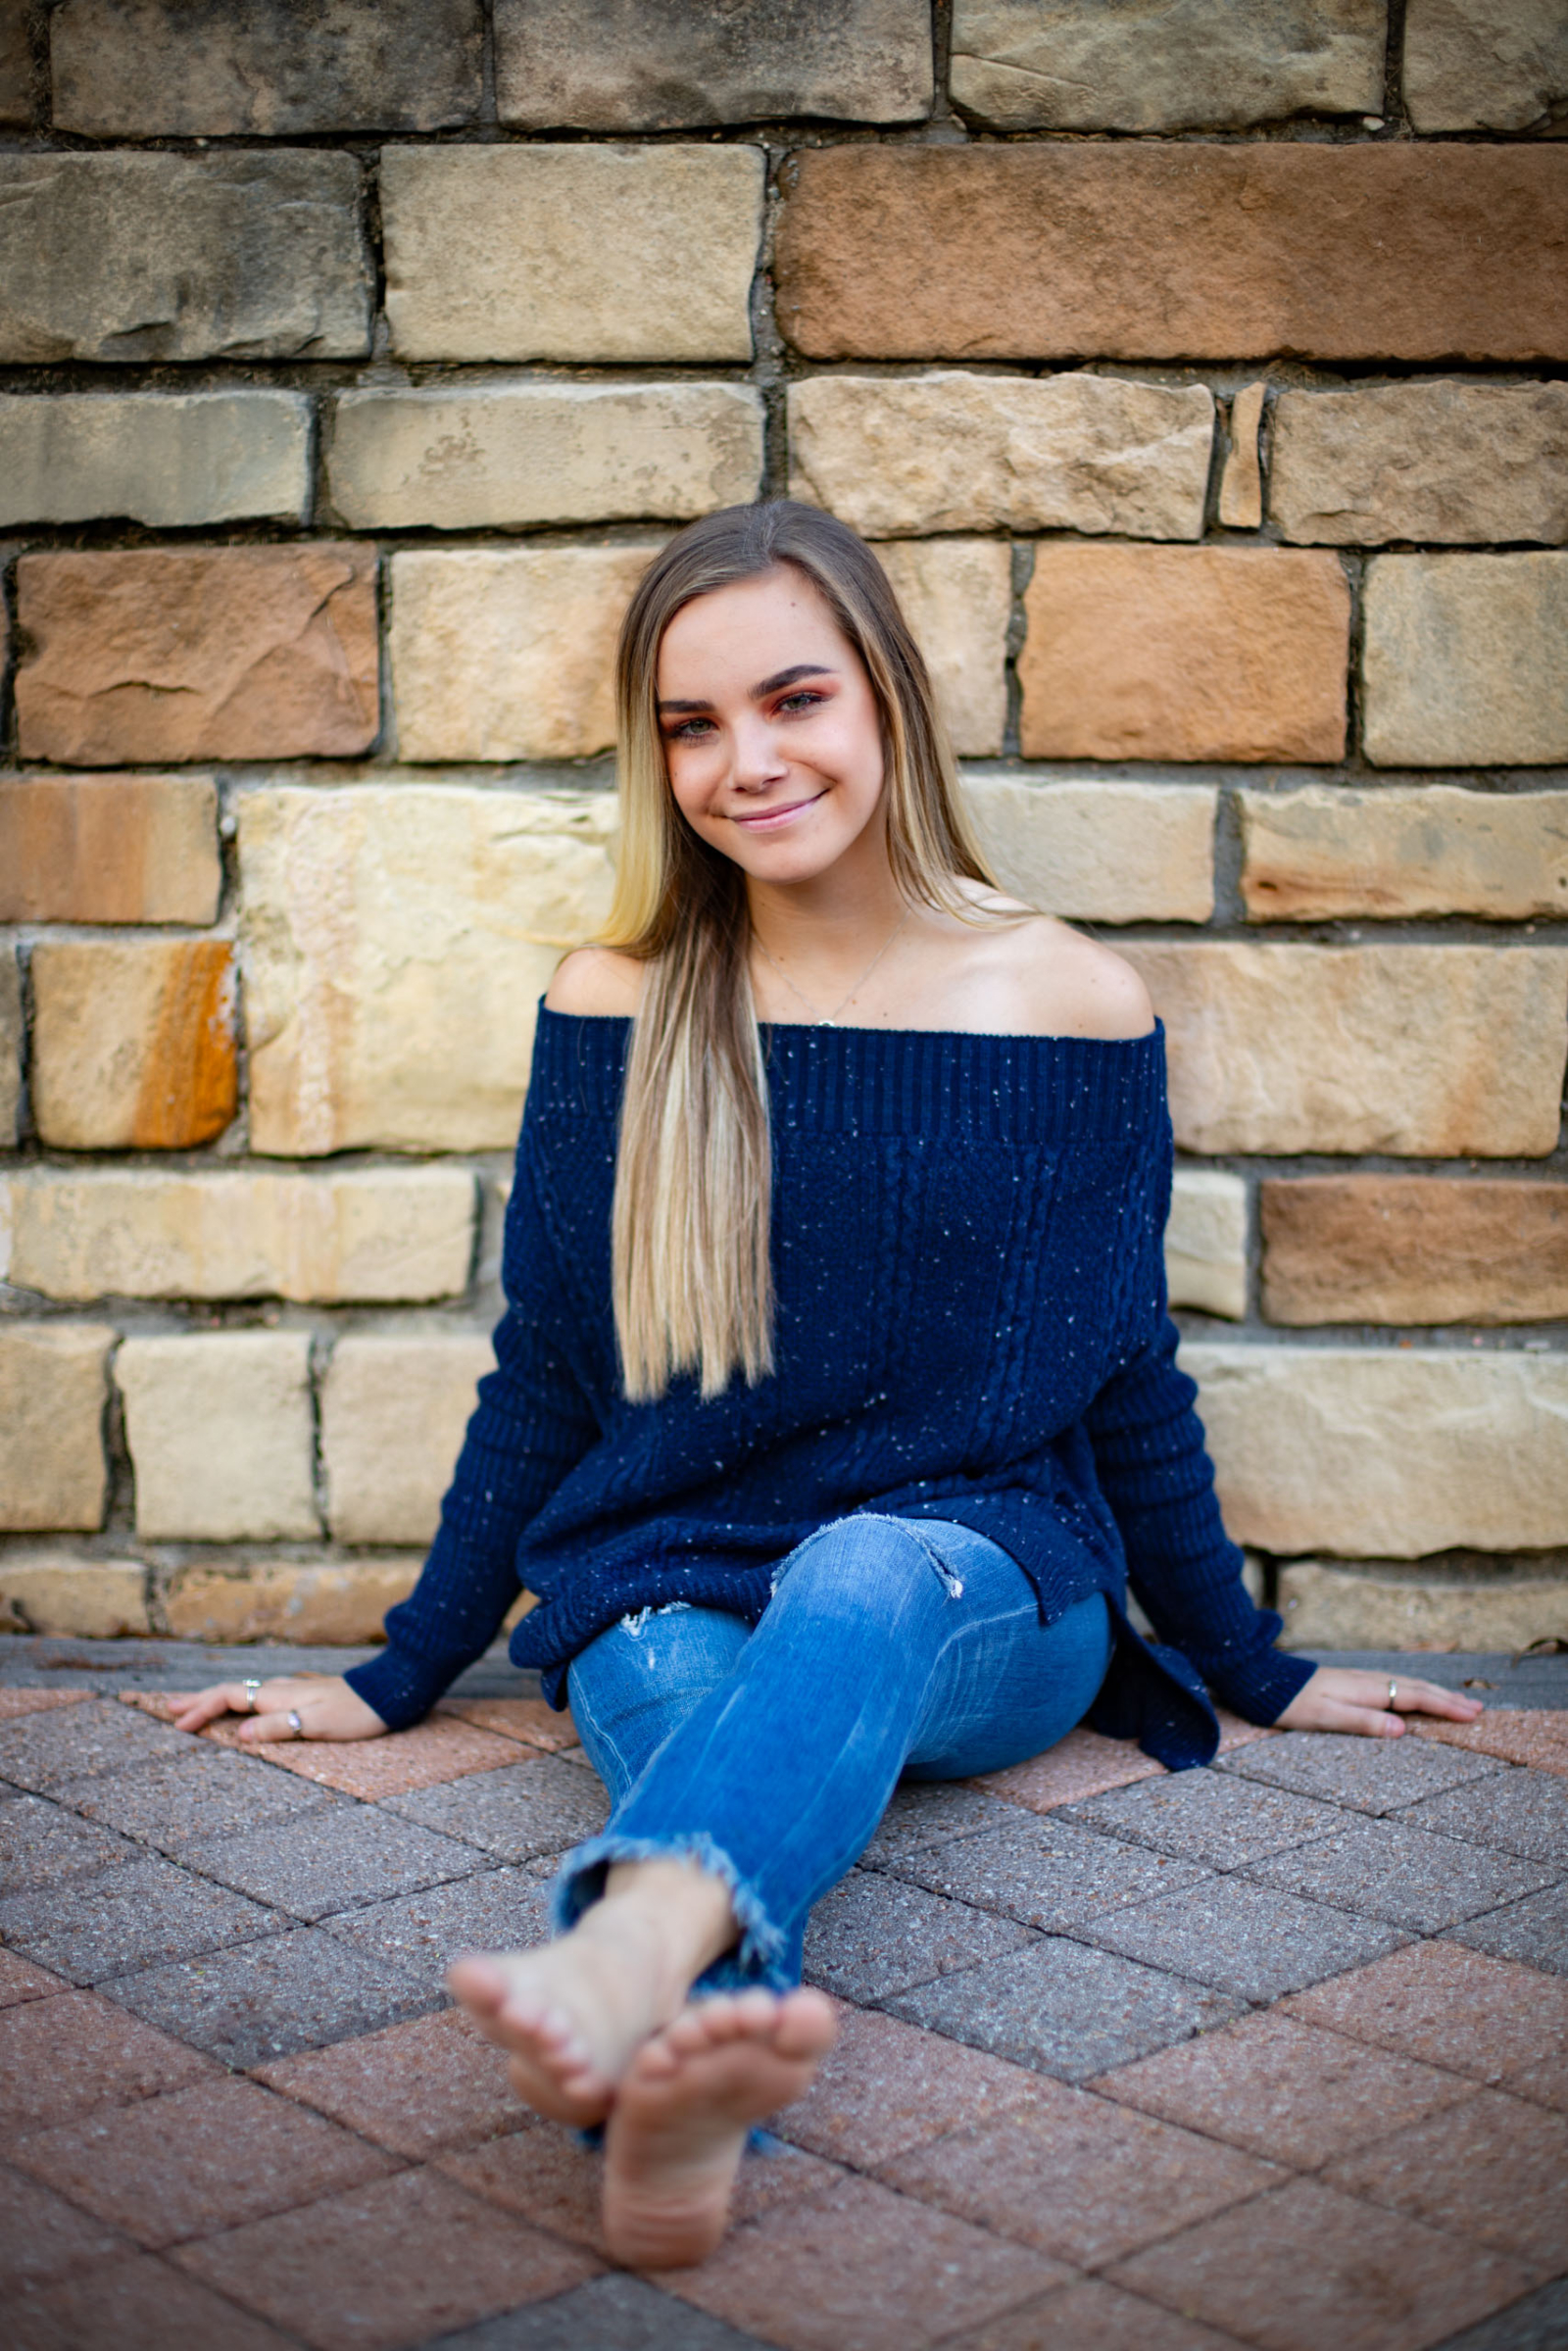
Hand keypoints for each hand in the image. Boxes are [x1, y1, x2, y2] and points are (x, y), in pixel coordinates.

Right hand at [170, 1674, 386, 1745]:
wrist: (388, 1693)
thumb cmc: (355, 1712)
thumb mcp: (318, 1723)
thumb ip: (280, 1726)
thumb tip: (241, 1733)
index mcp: (279, 1695)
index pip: (230, 1697)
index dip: (202, 1709)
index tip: (179, 1724)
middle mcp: (281, 1689)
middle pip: (231, 1692)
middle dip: (199, 1701)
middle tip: (170, 1709)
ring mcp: (291, 1691)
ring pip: (243, 1694)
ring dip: (216, 1701)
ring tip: (194, 1708)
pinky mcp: (302, 1697)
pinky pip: (258, 1698)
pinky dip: (238, 1703)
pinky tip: (239, 1709)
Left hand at [1275, 1665, 1484, 1739]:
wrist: (1261, 1678)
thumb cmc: (1291, 1702)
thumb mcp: (1325, 1717)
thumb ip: (1363, 1721)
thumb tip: (1402, 1730)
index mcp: (1366, 1689)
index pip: (1415, 1697)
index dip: (1445, 1707)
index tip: (1472, 1716)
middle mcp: (1367, 1680)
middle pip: (1417, 1688)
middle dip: (1448, 1699)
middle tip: (1478, 1709)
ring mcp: (1360, 1679)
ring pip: (1407, 1684)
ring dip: (1434, 1693)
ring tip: (1457, 1702)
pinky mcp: (1351, 1682)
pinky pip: (1394, 1685)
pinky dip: (1415, 1690)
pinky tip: (1415, 1695)